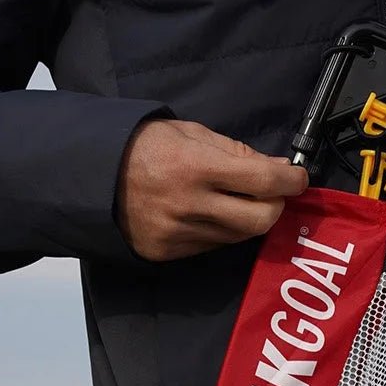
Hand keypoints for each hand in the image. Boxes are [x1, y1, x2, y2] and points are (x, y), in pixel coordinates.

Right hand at [116, 119, 308, 261]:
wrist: (87, 174)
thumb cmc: (141, 146)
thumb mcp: (191, 133)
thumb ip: (237, 152)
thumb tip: (278, 167)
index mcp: (195, 167)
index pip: (264, 181)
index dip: (291, 180)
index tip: (298, 178)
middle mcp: (189, 204)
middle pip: (260, 219)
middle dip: (275, 206)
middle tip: (272, 193)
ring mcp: (178, 233)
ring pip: (239, 236)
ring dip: (248, 218)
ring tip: (235, 199)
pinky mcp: (168, 252)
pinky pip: (213, 245)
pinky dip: (221, 230)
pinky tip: (208, 213)